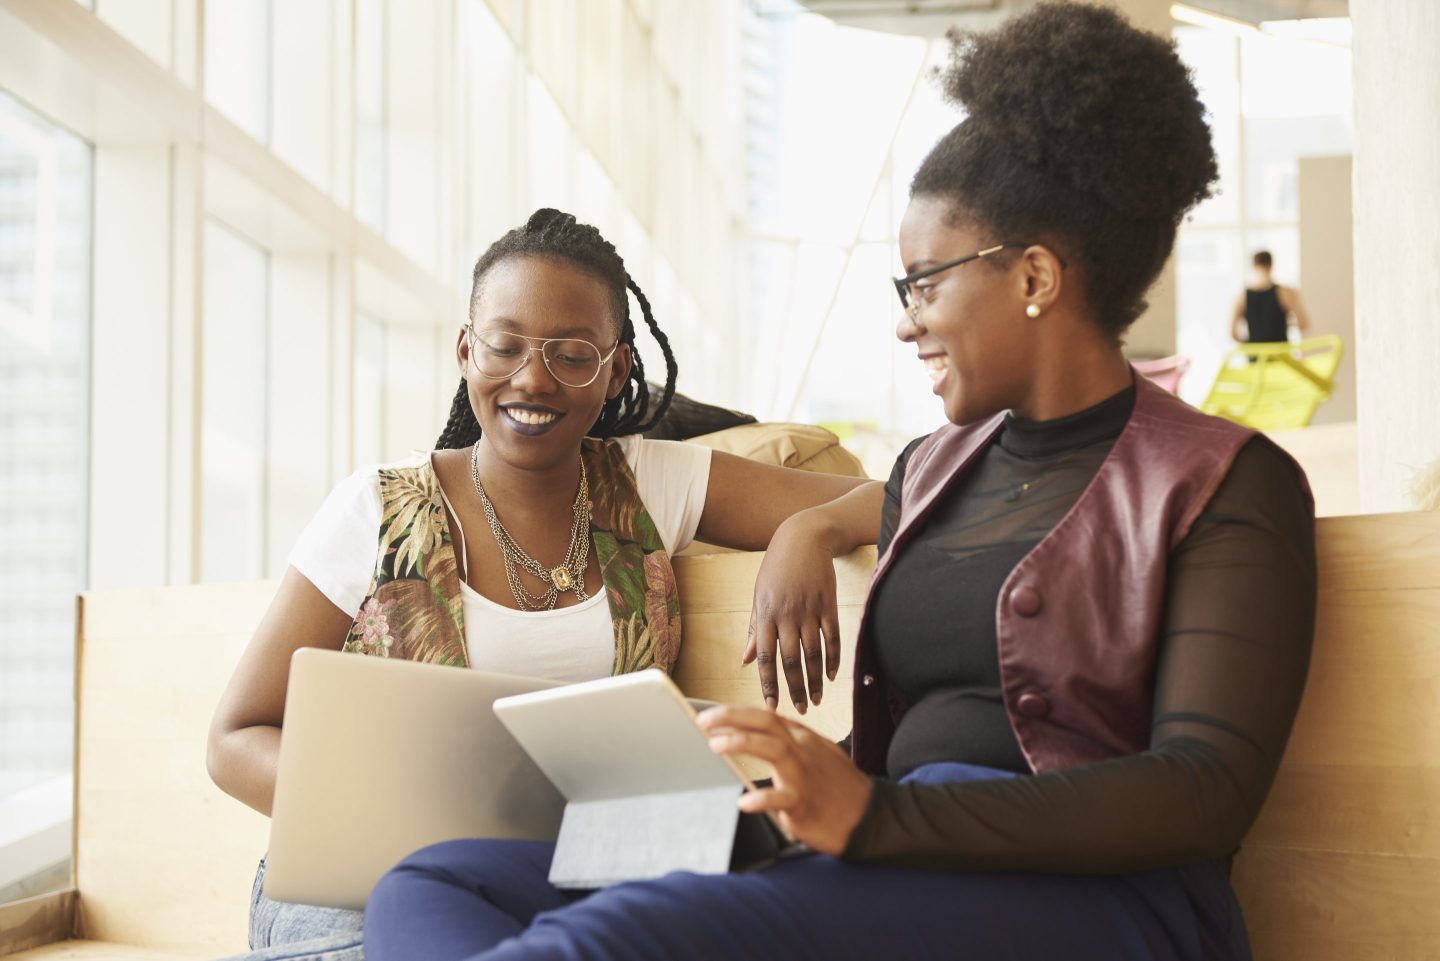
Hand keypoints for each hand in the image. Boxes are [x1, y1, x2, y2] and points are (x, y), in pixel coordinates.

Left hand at [699, 705, 871, 855]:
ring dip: (742, 743)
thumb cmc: (840, 788)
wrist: (872, 817)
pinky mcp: (805, 803)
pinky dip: (762, 799)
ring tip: (716, 745)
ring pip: (773, 748)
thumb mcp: (818, 755)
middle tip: (704, 721)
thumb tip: (757, 734)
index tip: (709, 715)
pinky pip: (782, 798)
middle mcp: (802, 750)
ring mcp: (804, 775)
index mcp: (803, 739)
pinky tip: (744, 803)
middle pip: (765, 722)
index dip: (735, 712)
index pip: (765, 716)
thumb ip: (790, 744)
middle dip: (731, 717)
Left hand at [743, 511, 840, 713]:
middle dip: (795, 689)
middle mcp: (787, 614)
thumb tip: (746, 660)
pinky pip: (833, 637)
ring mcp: (810, 610)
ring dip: (815, 680)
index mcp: (766, 614)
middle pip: (791, 660)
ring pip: (813, 653)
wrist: (804, 537)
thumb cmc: (776, 567)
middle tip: (799, 711)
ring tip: (815, 700)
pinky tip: (832, 676)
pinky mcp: (829, 604)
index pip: (766, 657)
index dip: (768, 684)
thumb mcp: (758, 595)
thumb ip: (754, 629)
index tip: (771, 706)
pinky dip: (833, 658)